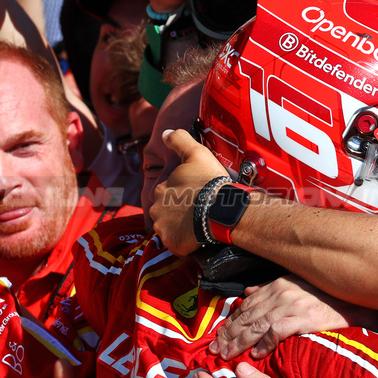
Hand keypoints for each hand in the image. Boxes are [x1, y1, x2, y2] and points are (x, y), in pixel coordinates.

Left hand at [149, 129, 228, 255]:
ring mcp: (163, 229)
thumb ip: (179, 140)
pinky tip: (198, 237)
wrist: (222, 209)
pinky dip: (185, 243)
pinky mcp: (173, 244)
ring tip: (199, 225)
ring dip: (180, 228)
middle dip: (177, 212)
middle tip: (198, 211)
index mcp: (161, 189)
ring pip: (169, 229)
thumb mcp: (197, 153)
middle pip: (165, 212)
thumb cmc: (209, 181)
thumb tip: (165, 133)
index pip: (167, 193)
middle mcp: (156, 209)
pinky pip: (176, 245)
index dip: (182, 194)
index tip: (196, 196)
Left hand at [211, 276, 377, 359]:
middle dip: (229, 333)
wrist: (360, 301)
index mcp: (280, 284)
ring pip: (256, 325)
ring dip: (239, 342)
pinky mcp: (303, 318)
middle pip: (247, 315)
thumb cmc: (331, 297)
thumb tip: (249, 291)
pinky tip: (255, 355)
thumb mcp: (299, 284)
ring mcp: (292, 305)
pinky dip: (264, 344)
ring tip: (227, 355)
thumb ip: (272, 288)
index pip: (247, 304)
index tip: (219, 335)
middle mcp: (282, 293)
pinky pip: (276, 332)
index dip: (231, 321)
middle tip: (215, 349)